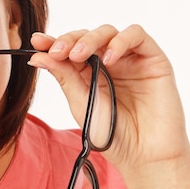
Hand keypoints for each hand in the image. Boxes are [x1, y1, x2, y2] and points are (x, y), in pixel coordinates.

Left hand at [28, 24, 189, 175]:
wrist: (145, 156)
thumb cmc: (113, 135)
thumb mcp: (81, 104)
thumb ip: (63, 77)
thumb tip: (37, 56)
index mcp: (88, 73)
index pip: (69, 49)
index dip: (53, 42)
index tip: (36, 42)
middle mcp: (109, 63)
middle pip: (87, 36)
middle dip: (69, 39)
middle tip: (57, 51)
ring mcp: (130, 59)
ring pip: (109, 32)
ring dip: (90, 38)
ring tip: (78, 55)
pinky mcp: (153, 59)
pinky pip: (137, 35)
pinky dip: (120, 41)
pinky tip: (109, 59)